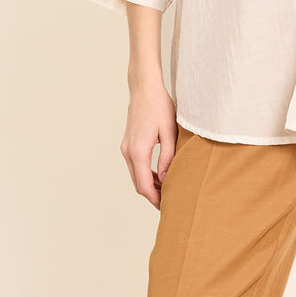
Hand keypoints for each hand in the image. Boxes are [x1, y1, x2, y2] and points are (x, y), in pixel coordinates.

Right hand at [121, 80, 177, 208]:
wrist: (144, 89)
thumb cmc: (159, 107)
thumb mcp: (169, 133)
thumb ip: (167, 157)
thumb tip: (166, 178)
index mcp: (138, 151)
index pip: (144, 185)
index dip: (155, 199)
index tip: (167, 207)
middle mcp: (128, 152)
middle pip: (138, 184)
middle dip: (152, 196)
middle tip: (170, 203)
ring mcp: (126, 148)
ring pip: (136, 176)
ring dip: (150, 186)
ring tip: (168, 191)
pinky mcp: (128, 144)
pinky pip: (136, 166)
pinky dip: (146, 175)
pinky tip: (161, 176)